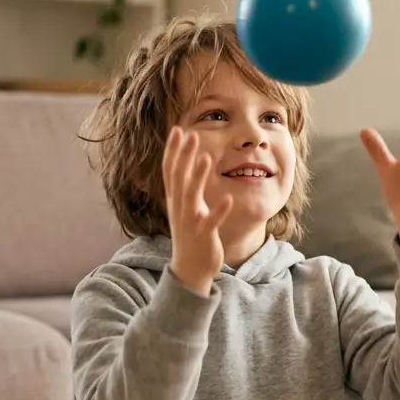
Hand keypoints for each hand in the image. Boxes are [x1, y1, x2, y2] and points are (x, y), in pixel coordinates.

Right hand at [163, 126, 232, 295]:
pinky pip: (212, 222)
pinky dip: (219, 210)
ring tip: (207, 158)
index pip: (170, 170)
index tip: (177, 129)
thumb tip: (188, 165)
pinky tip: (229, 199)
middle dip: (184, 156)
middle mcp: (179, 208)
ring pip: (192, 197)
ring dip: (198, 177)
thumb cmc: (190, 236)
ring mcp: (191, 222)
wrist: (190, 270)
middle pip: (179, 178)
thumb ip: (185, 188)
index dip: (172, 150)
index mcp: (175, 201)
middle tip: (191, 134)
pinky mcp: (204, 235)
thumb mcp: (184, 209)